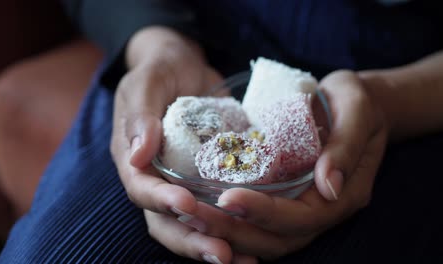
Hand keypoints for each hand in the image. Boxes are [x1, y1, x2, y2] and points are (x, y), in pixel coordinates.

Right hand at [110, 27, 256, 262]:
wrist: (183, 67)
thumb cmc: (160, 71)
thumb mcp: (147, 83)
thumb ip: (140, 114)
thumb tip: (137, 153)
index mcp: (133, 159)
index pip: (141, 189)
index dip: (161, 201)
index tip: (187, 205)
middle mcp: (156, 179)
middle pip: (165, 222)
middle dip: (192, 240)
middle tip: (222, 254)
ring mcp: (182, 182)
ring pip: (191, 225)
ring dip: (214, 243)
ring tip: (243, 261)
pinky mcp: (207, 179)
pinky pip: (216, 209)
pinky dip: (232, 227)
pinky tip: (255, 242)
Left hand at [181, 70, 388, 259]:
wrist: (353, 106)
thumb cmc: (357, 103)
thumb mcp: (358, 111)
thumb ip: (346, 147)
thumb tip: (328, 185)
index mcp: (343, 196)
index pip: (302, 218)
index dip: (263, 213)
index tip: (226, 197)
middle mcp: (321, 210)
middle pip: (276, 239)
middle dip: (235, 230)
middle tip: (195, 215)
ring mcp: (302, 208)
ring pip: (263, 237)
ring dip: (227, 232)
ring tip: (190, 217)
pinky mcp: (285, 198)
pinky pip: (257, 221)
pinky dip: (230, 221)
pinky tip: (202, 208)